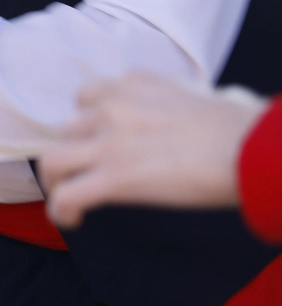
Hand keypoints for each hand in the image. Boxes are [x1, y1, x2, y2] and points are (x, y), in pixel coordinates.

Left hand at [39, 75, 266, 228]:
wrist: (253, 148)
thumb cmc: (240, 127)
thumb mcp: (191, 96)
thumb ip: (164, 105)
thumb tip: (175, 122)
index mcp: (133, 84)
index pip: (88, 96)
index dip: (86, 123)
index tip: (94, 142)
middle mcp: (113, 107)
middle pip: (67, 131)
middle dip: (73, 154)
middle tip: (84, 174)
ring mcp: (110, 142)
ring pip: (53, 161)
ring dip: (56, 182)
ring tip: (68, 200)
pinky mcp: (115, 177)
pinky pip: (66, 196)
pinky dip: (61, 212)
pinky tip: (71, 221)